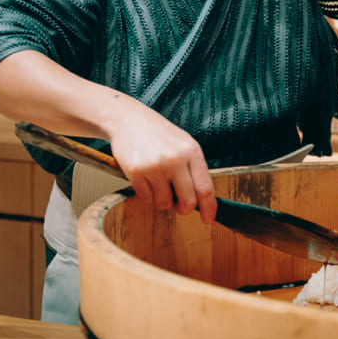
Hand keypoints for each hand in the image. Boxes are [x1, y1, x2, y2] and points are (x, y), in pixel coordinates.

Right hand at [105, 103, 217, 224]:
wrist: (128, 119)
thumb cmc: (157, 133)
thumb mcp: (183, 144)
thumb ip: (193, 169)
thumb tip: (201, 200)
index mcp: (191, 151)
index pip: (205, 188)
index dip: (208, 208)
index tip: (207, 218)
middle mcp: (175, 159)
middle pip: (188, 202)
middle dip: (183, 209)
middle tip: (178, 204)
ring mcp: (155, 166)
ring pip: (164, 203)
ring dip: (161, 200)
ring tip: (157, 182)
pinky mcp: (136, 172)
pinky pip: (146, 199)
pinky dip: (146, 195)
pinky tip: (144, 178)